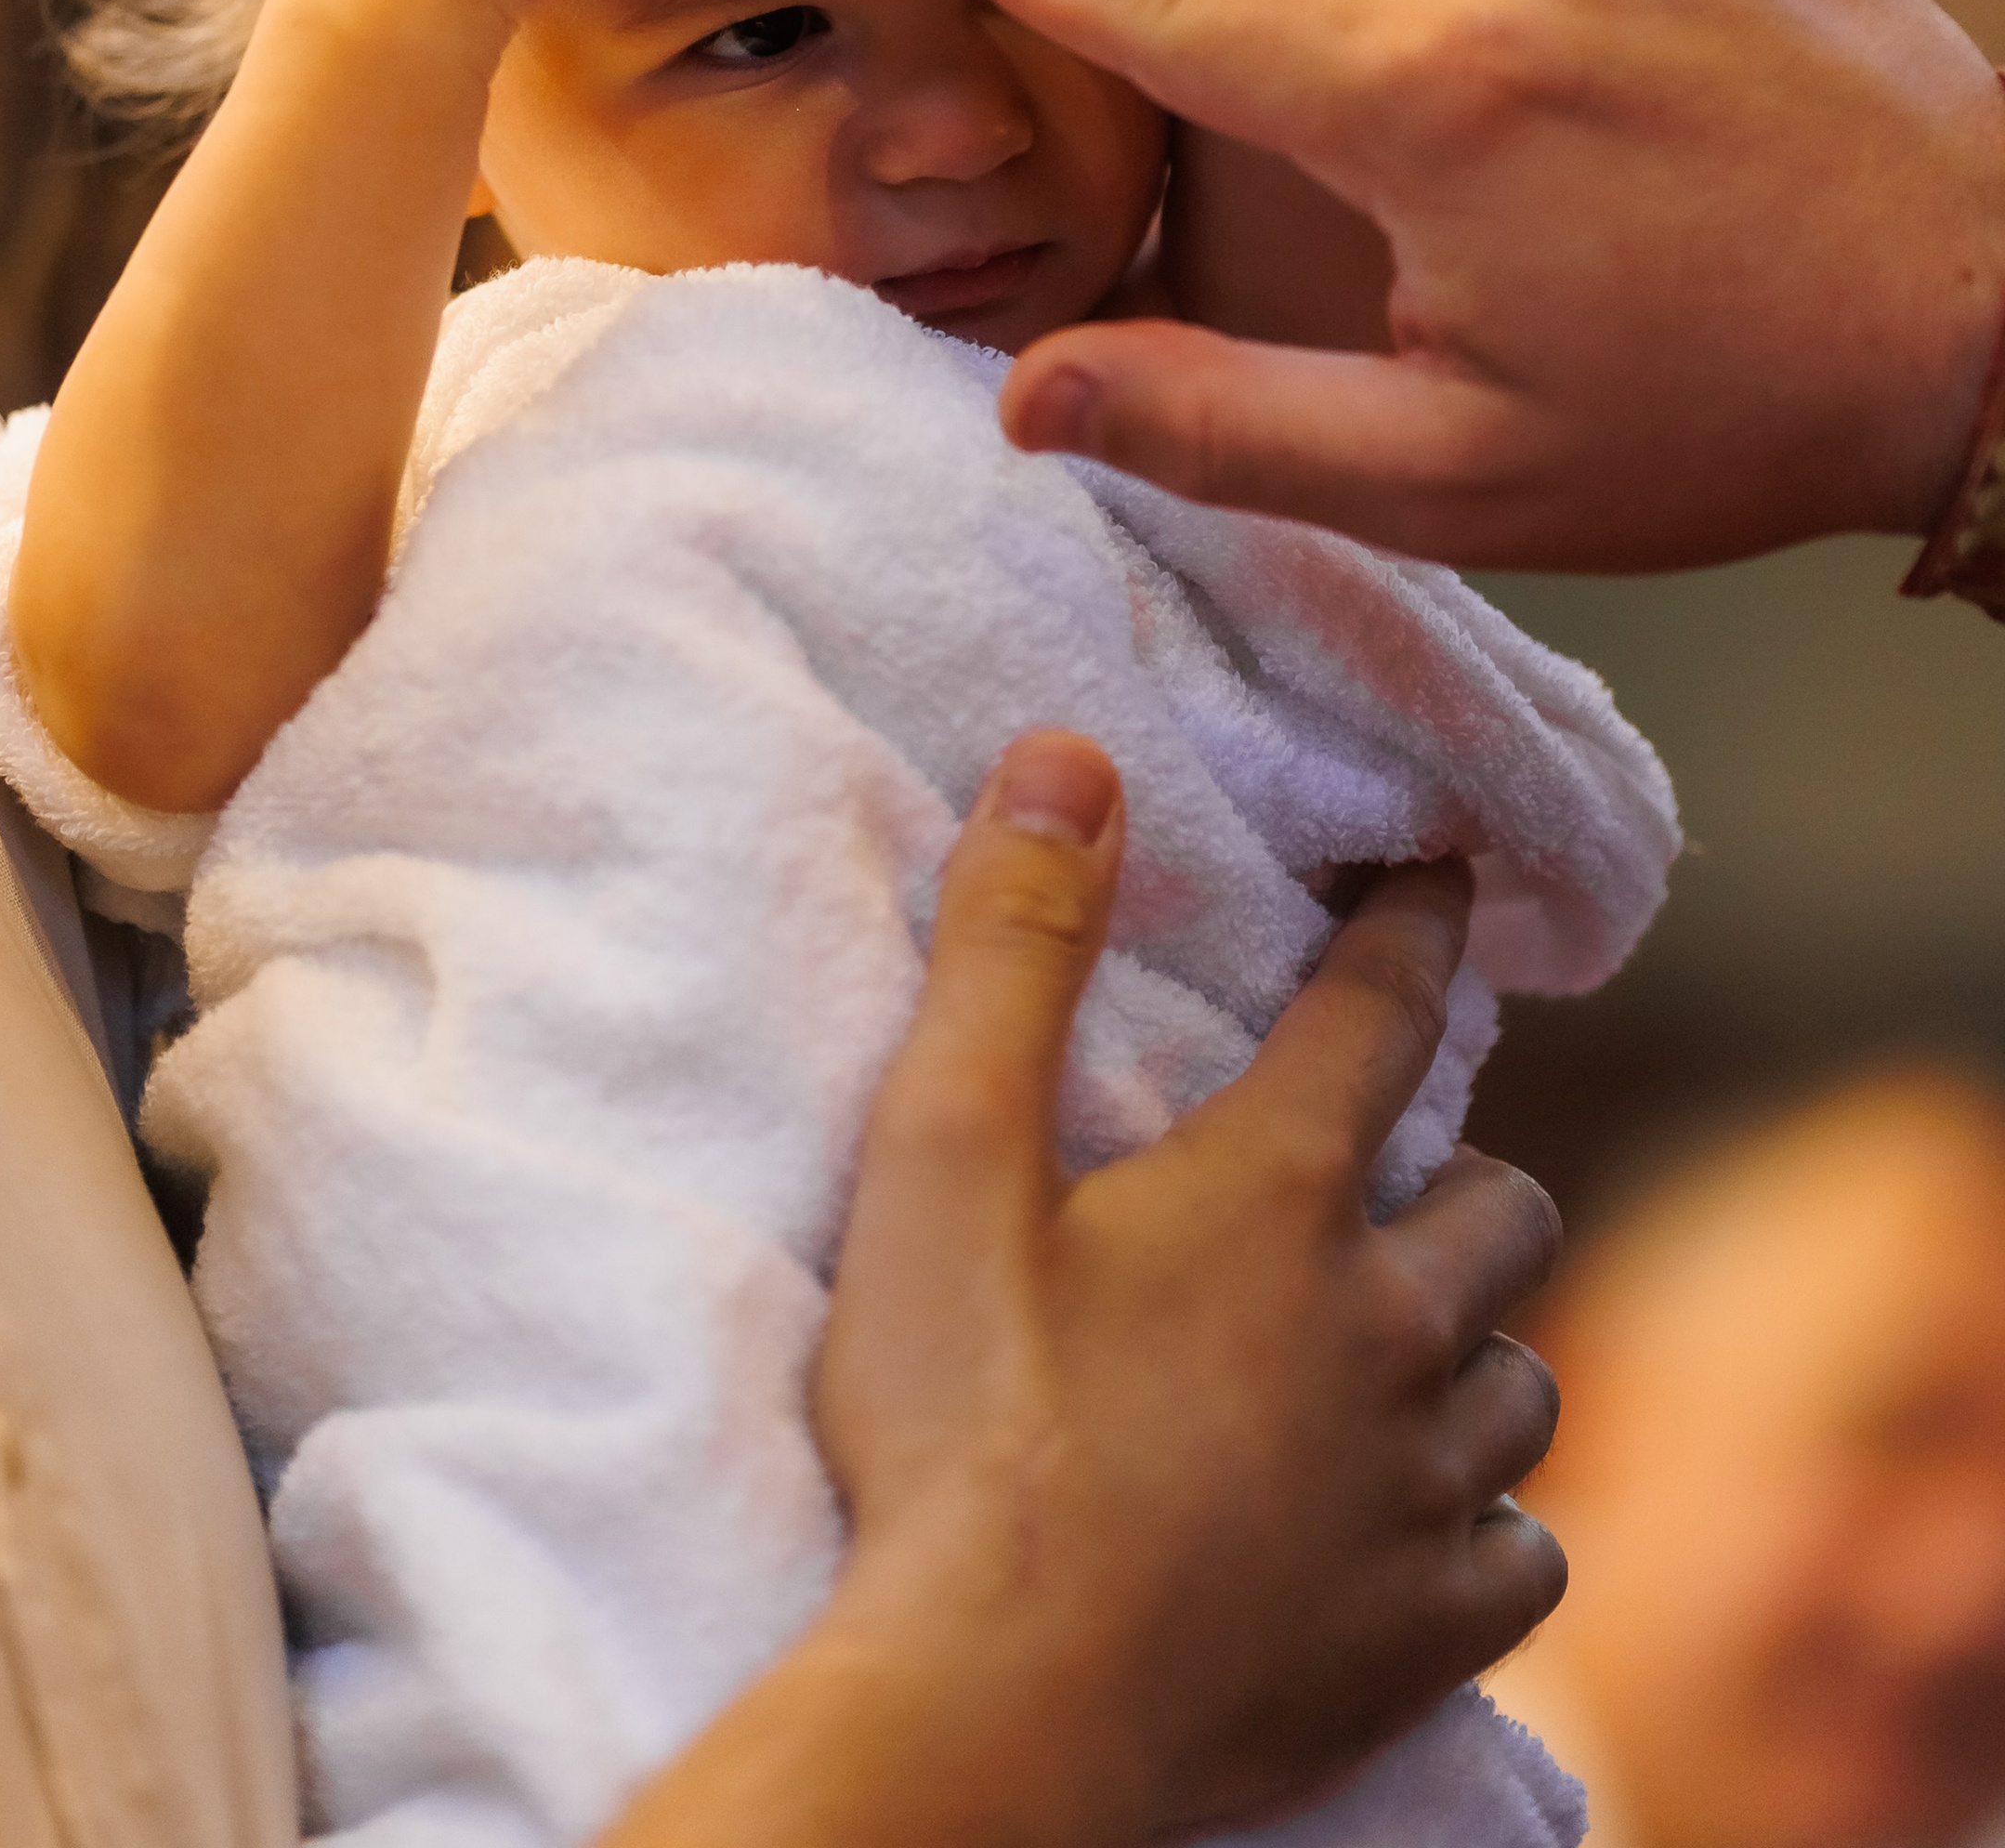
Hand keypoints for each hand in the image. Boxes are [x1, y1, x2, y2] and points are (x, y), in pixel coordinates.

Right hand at [600, 743, 1562, 1846]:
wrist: (989, 1709)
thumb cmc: (955, 1426)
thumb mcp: (943, 1155)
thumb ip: (1012, 948)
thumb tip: (1070, 756)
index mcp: (1278, 1198)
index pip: (1384, 1013)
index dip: (1414, 929)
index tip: (1444, 876)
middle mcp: (1385, 1327)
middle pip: (1500, 1208)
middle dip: (1458, 1175)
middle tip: (1388, 1182)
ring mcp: (1416, 1492)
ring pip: (1521, 1381)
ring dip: (1474, 1349)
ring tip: (1402, 1351)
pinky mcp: (1419, 1634)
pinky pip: (1521, 1551)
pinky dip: (1482, 1521)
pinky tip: (1421, 1524)